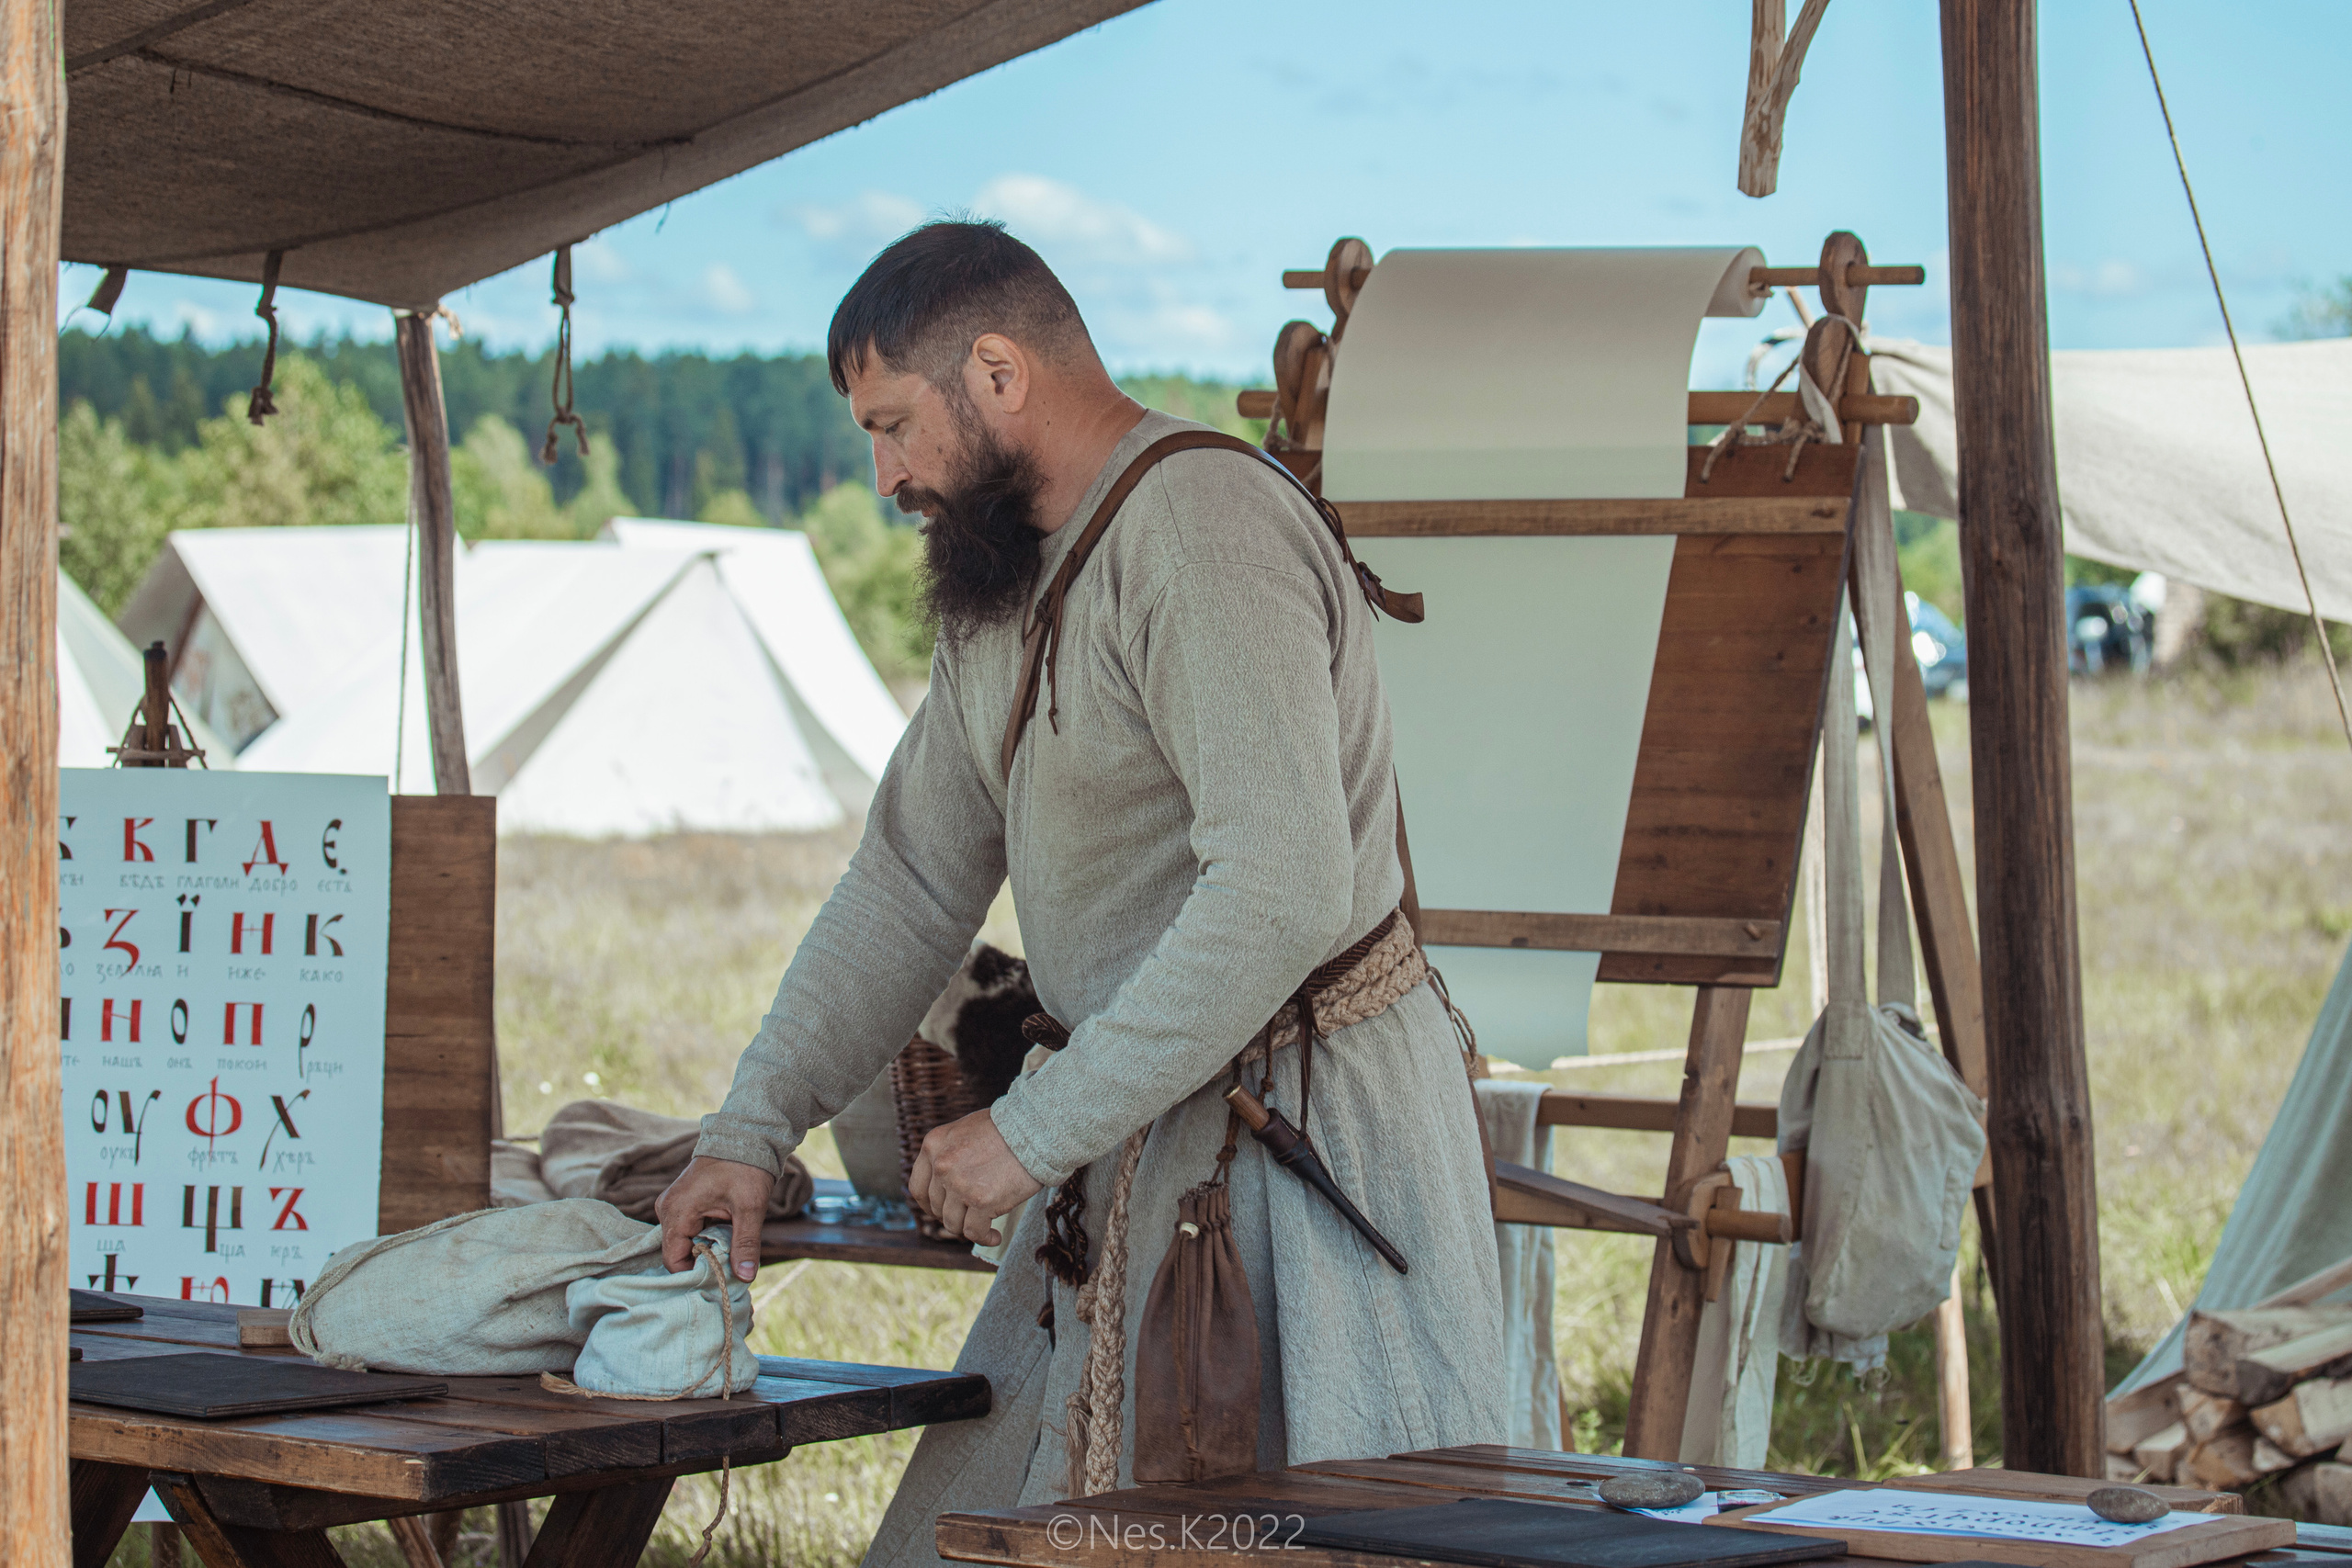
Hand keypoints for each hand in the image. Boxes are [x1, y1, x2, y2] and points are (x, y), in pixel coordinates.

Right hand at [655, 1155, 774, 1280]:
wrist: (746, 1136)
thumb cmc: (746, 1167)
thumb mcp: (750, 1207)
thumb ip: (745, 1244)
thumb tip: (744, 1278)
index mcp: (676, 1211)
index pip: (673, 1260)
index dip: (695, 1274)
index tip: (721, 1280)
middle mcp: (668, 1210)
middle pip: (679, 1253)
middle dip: (704, 1264)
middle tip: (731, 1270)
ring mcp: (674, 1206)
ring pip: (686, 1243)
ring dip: (708, 1251)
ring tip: (732, 1254)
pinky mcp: (684, 1204)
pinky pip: (691, 1231)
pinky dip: (707, 1239)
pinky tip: (727, 1240)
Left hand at [909, 1109, 1043, 1246]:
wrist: (1034, 1129)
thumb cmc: (1007, 1128)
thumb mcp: (965, 1131)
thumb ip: (950, 1154)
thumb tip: (946, 1184)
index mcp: (933, 1145)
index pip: (917, 1187)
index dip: (929, 1205)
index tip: (941, 1211)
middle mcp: (941, 1165)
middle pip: (937, 1207)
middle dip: (953, 1215)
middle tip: (971, 1215)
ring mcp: (959, 1184)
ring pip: (953, 1222)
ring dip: (968, 1228)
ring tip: (986, 1227)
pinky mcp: (981, 1201)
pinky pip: (974, 1232)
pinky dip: (984, 1238)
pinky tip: (995, 1236)